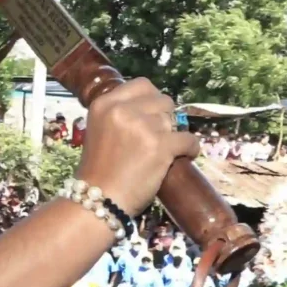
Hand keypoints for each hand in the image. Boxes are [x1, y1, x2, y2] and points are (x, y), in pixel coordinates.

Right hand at [74, 78, 199, 216]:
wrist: (97, 200)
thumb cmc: (97, 172)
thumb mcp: (99, 131)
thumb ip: (118, 116)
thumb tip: (150, 110)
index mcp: (104, 104)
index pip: (142, 85)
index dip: (151, 100)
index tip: (152, 115)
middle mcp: (122, 110)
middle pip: (162, 100)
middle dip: (164, 117)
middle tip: (158, 136)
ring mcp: (142, 127)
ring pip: (174, 120)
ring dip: (174, 135)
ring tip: (166, 150)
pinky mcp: (160, 145)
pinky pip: (188, 139)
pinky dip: (190, 149)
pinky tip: (185, 156)